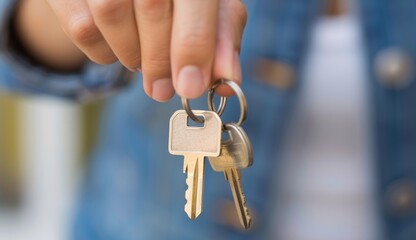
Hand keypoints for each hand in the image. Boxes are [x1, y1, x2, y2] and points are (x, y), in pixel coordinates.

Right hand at [44, 0, 246, 100]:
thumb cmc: (178, 2)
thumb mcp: (209, 11)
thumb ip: (222, 40)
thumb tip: (229, 81)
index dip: (192, 45)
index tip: (191, 87)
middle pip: (152, 6)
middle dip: (160, 60)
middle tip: (163, 90)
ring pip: (111, 13)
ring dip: (131, 54)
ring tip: (141, 61)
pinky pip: (82, 26)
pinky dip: (103, 53)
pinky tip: (118, 50)